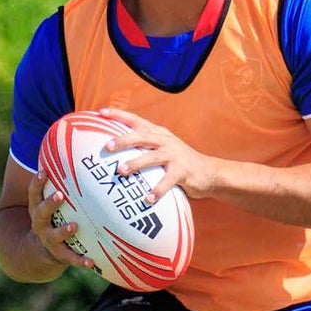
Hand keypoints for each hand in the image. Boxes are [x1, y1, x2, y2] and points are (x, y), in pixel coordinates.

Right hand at [27, 169, 97, 269]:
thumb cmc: (54, 218)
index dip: (37, 183)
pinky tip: (91, 261)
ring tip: (74, 226)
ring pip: (53, 236)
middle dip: (49, 203)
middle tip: (59, 195)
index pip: (33, 194)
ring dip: (63, 231)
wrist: (40, 251)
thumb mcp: (53, 203)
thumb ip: (64, 184)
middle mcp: (40, 224)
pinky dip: (80, 260)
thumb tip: (77, 154)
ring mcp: (48, 240)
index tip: (43, 172)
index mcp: (38, 209)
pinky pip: (69, 258)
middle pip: (40, 213)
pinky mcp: (59, 255)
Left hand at [98, 108, 218, 202]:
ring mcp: (174, 155)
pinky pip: (167, 181)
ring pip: (152, 157)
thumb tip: (116, 150)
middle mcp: (165, 141)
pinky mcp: (182, 171)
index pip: (136, 120)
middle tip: (107, 146)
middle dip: (124, 140)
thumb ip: (144, 146)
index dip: (119, 115)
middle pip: (141, 136)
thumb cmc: (179, 162)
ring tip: (122, 171)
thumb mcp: (163, 148)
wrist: (209, 172)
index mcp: (158, 133)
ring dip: (136, 163)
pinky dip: (157, 190)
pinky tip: (148, 198)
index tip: (101, 113)